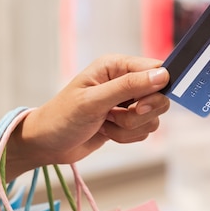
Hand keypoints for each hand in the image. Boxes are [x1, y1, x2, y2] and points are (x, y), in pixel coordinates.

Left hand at [7, 54, 169, 169]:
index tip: (138, 105)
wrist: (47, 144)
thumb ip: (128, 86)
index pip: (156, 69)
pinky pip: (144, 131)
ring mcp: (127, 102)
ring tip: (105, 123)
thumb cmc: (62, 117)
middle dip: (139, 113)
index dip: (156, 88)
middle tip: (115, 116)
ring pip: (152, 118)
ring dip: (129, 127)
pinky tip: (106, 131)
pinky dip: (126, 136)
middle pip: (160, 96)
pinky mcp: (127, 121)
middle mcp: (125, 81)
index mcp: (116, 66)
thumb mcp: (94, 100)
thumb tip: (162, 75)